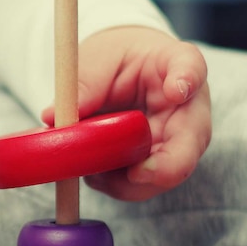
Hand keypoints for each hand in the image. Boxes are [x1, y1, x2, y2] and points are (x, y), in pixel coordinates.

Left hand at [42, 27, 210, 200]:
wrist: (123, 77)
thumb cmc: (115, 62)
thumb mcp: (95, 59)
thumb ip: (83, 83)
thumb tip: (54, 117)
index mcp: (174, 65)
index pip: (190, 67)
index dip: (186, 79)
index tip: (175, 89)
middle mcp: (186, 108)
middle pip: (191, 140)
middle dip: (168, 165)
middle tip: (137, 174)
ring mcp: (176, 141)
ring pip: (165, 173)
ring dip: (128, 182)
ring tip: (92, 170)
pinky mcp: (157, 165)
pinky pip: (139, 186)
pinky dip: (114, 186)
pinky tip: (93, 172)